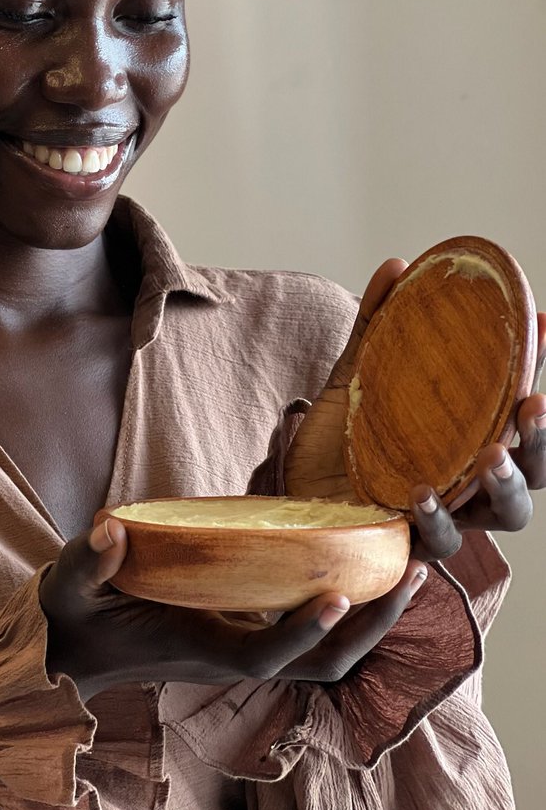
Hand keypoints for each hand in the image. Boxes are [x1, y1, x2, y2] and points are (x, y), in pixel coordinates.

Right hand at [39, 517, 428, 701]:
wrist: (78, 650)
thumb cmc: (78, 617)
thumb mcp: (70, 587)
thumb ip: (86, 562)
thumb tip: (110, 528)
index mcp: (198, 649)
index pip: (263, 654)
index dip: (301, 631)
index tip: (336, 596)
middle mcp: (232, 654)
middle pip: (319, 663)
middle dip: (369, 628)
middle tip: (412, 577)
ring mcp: (243, 645)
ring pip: (324, 653)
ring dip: (370, 620)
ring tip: (409, 571)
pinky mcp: (245, 630)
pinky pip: (308, 630)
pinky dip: (343, 607)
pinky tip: (362, 568)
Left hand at [284, 260, 545, 561]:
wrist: (290, 494)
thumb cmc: (339, 441)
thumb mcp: (356, 375)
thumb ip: (377, 325)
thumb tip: (398, 264)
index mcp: (471, 442)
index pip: (522, 413)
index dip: (538, 378)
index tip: (544, 326)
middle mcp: (469, 484)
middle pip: (531, 473)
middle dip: (541, 442)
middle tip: (533, 406)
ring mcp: (442, 517)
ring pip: (499, 515)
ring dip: (504, 488)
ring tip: (490, 456)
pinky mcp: (401, 543)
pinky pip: (430, 545)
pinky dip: (433, 523)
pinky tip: (419, 494)